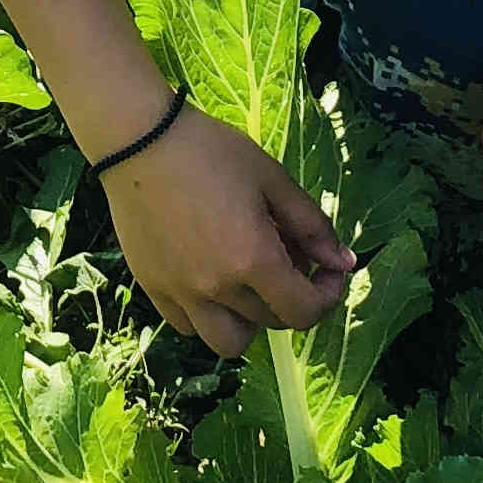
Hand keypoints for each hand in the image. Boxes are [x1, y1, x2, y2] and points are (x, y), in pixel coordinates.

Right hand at [105, 102, 355, 357]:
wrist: (138, 140)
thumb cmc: (211, 150)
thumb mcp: (272, 178)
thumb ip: (312, 225)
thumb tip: (345, 263)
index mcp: (253, 260)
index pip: (304, 311)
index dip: (326, 296)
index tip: (326, 271)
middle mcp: (217, 288)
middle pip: (272, 323)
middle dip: (292, 297)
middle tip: (287, 259)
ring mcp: (180, 293)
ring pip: (228, 342)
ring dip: (248, 321)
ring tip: (246, 284)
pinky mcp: (152, 288)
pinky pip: (187, 326)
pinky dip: (207, 315)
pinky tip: (209, 279)